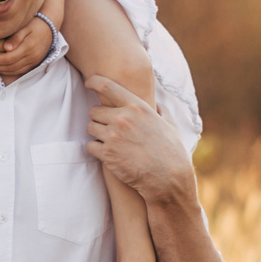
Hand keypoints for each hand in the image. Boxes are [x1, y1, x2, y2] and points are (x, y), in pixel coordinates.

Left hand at [0, 13, 54, 77]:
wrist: (49, 27)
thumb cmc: (35, 24)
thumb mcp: (25, 27)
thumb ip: (16, 38)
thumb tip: (6, 48)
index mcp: (28, 48)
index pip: (9, 58)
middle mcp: (32, 57)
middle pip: (11, 66)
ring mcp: (34, 61)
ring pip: (15, 71)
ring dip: (1, 71)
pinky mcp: (34, 63)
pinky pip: (20, 71)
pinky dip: (9, 72)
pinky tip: (0, 70)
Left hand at [83, 75, 194, 205]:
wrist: (167, 178)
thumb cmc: (172, 152)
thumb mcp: (170, 125)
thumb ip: (162, 111)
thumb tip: (157, 104)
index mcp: (138, 107)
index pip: (107, 86)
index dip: (94, 82)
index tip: (88, 83)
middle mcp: (123, 119)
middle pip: (94, 110)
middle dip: (98, 118)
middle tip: (106, 126)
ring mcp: (113, 136)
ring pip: (90, 127)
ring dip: (96, 133)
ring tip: (108, 140)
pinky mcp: (107, 154)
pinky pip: (89, 145)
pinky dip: (95, 149)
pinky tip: (106, 153)